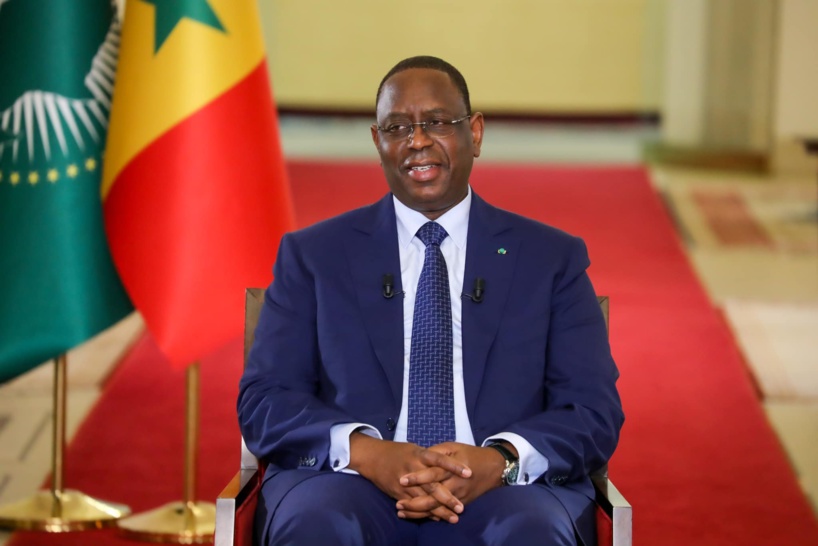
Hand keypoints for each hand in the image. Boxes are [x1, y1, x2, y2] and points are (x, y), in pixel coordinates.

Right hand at [348, 433, 470, 521]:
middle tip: (462, 508)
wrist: (373, 458)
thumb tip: (449, 464)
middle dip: (448, 498)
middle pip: (433, 485)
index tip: (469, 473)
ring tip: (454, 518)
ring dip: (439, 510)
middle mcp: (412, 469)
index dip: (454, 466)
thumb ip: (430, 458)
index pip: (439, 459)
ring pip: (424, 499)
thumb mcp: (415, 449)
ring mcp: (404, 483)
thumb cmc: (398, 451)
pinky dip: (426, 513)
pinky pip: (414, 505)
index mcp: (419, 454)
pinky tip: (437, 518)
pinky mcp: (398, 493)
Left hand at [398, 442, 509, 512]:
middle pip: (433, 495)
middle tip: (398, 503)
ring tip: (402, 511)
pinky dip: (430, 515)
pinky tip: (416, 516)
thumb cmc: (470, 454)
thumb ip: (436, 452)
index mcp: (451, 467)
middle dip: (415, 501)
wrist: (493, 467)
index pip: (432, 473)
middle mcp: (454, 483)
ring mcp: (458, 495)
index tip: (402, 480)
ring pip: (437, 507)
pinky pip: (444, 511)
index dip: (417, 477)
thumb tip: (419, 457)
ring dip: (419, 511)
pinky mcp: (461, 502)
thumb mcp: (453, 447)